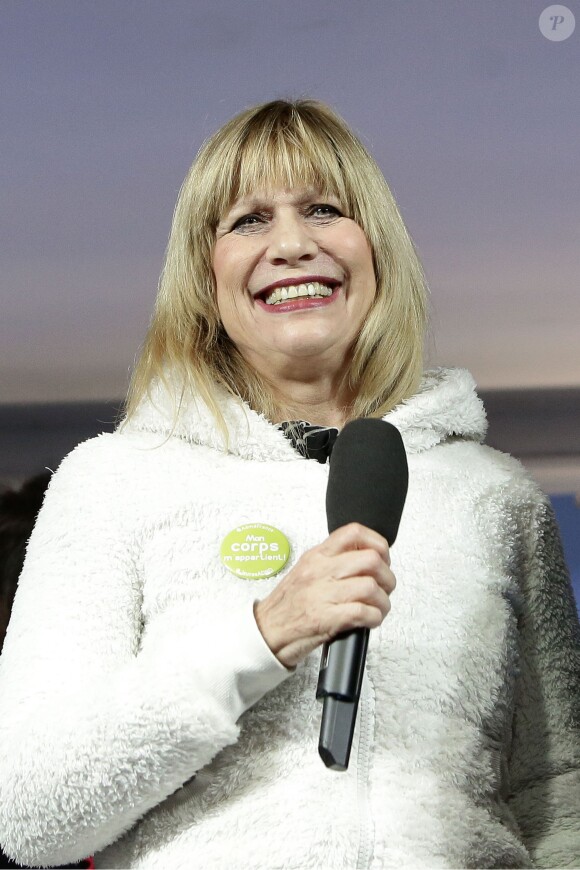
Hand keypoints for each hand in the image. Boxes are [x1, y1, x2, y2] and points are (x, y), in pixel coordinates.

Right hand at [254, 523, 394, 668]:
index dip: (377, 543)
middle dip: (387, 577)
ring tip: (378, 608)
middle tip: (384, 588)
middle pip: (370, 560)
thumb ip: (332, 562)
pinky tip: (369, 620)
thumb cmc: (287, 605)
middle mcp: (319, 571)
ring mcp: (321, 594)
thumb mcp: (306, 571)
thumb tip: (366, 560)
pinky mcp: (325, 618)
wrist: (265, 632)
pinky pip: (363, 612)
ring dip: (382, 601)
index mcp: (316, 556)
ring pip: (370, 587)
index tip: (382, 558)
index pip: (353, 533)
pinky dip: (374, 617)